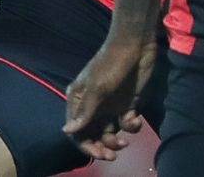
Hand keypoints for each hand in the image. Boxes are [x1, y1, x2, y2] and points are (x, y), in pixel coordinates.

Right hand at [62, 39, 153, 160]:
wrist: (136, 46)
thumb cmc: (112, 64)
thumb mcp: (97, 88)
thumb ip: (84, 111)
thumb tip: (66, 131)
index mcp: (79, 100)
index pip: (76, 130)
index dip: (85, 144)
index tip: (98, 153)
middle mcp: (92, 106)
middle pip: (92, 135)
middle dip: (101, 147)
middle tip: (113, 155)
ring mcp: (110, 106)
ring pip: (110, 133)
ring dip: (116, 140)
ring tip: (125, 141)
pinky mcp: (127, 104)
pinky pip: (126, 124)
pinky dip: (132, 126)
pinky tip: (136, 118)